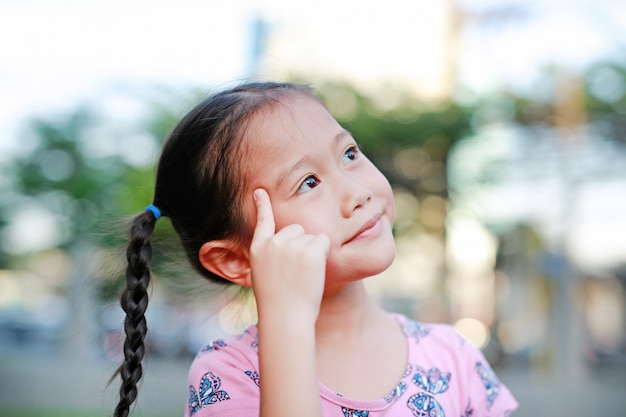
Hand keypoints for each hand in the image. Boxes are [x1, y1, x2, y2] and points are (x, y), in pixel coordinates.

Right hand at [249, 188, 329, 321]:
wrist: (285, 318)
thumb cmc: (278, 304)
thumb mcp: (265, 276)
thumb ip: (272, 257)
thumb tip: (286, 244)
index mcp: (258, 249)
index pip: (262, 221)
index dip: (262, 205)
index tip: (260, 190)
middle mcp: (273, 242)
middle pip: (296, 229)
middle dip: (301, 245)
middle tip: (296, 273)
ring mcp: (291, 245)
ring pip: (311, 236)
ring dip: (312, 253)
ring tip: (302, 276)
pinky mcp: (309, 250)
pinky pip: (323, 242)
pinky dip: (323, 255)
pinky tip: (313, 272)